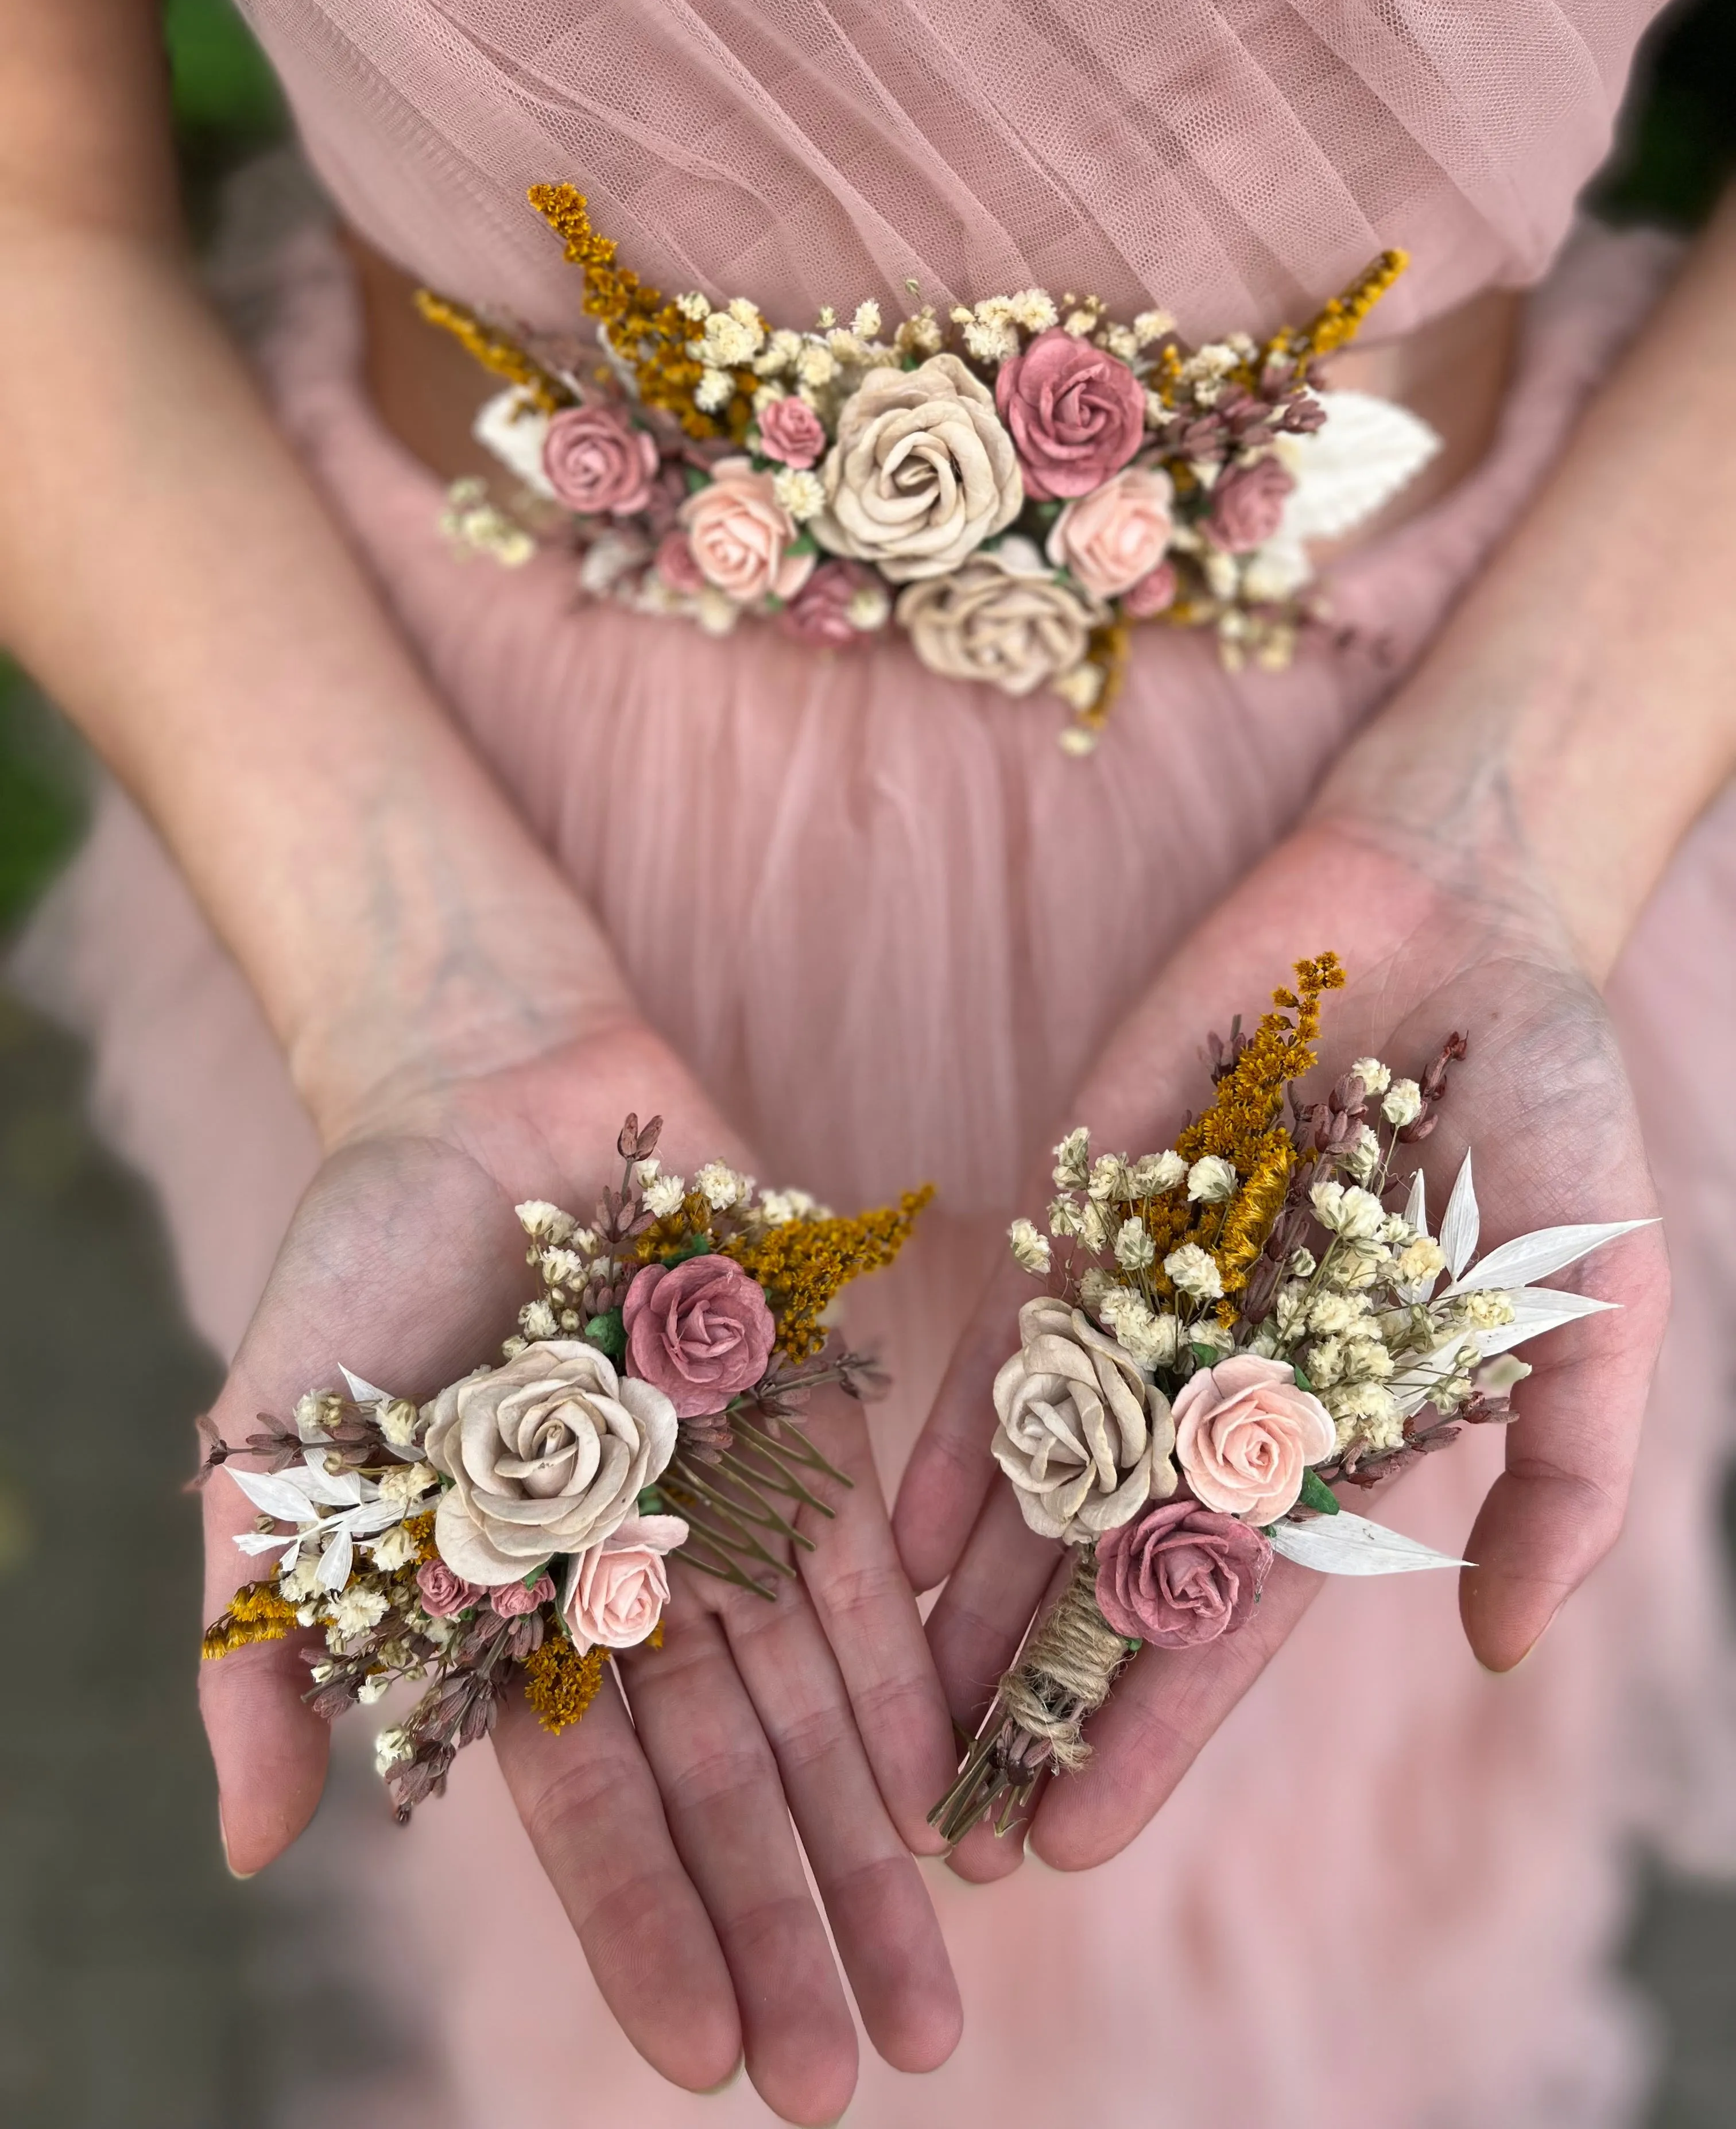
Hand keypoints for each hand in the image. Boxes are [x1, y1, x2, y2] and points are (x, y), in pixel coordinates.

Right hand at [200, 1017, 961, 2122]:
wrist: (480, 1098)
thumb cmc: (356, 1276)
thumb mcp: (276, 1463)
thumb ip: (268, 1649)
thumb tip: (253, 1855)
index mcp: (515, 1625)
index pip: (593, 1815)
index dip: (652, 1930)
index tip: (711, 2060)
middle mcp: (637, 1593)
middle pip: (728, 1788)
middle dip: (790, 1928)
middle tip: (861, 2077)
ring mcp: (728, 1515)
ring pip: (812, 1711)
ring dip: (872, 1851)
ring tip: (933, 1996)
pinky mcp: (808, 1427)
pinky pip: (865, 1579)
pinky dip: (906, 1686)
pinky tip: (950, 1802)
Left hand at [894, 810, 1667, 1880]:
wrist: (1451, 907)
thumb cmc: (1548, 1104)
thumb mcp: (1597, 1299)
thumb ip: (1562, 1470)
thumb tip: (1502, 1646)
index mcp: (1336, 1434)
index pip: (1232, 1617)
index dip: (1153, 1726)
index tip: (1072, 1836)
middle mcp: (1224, 1391)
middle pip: (1111, 1575)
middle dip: (1033, 1696)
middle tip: (944, 1831)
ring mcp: (1144, 1306)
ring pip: (1039, 1483)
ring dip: (966, 1601)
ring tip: (887, 1718)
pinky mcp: (1085, 1211)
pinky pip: (1004, 1345)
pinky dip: (949, 1440)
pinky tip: (891, 1538)